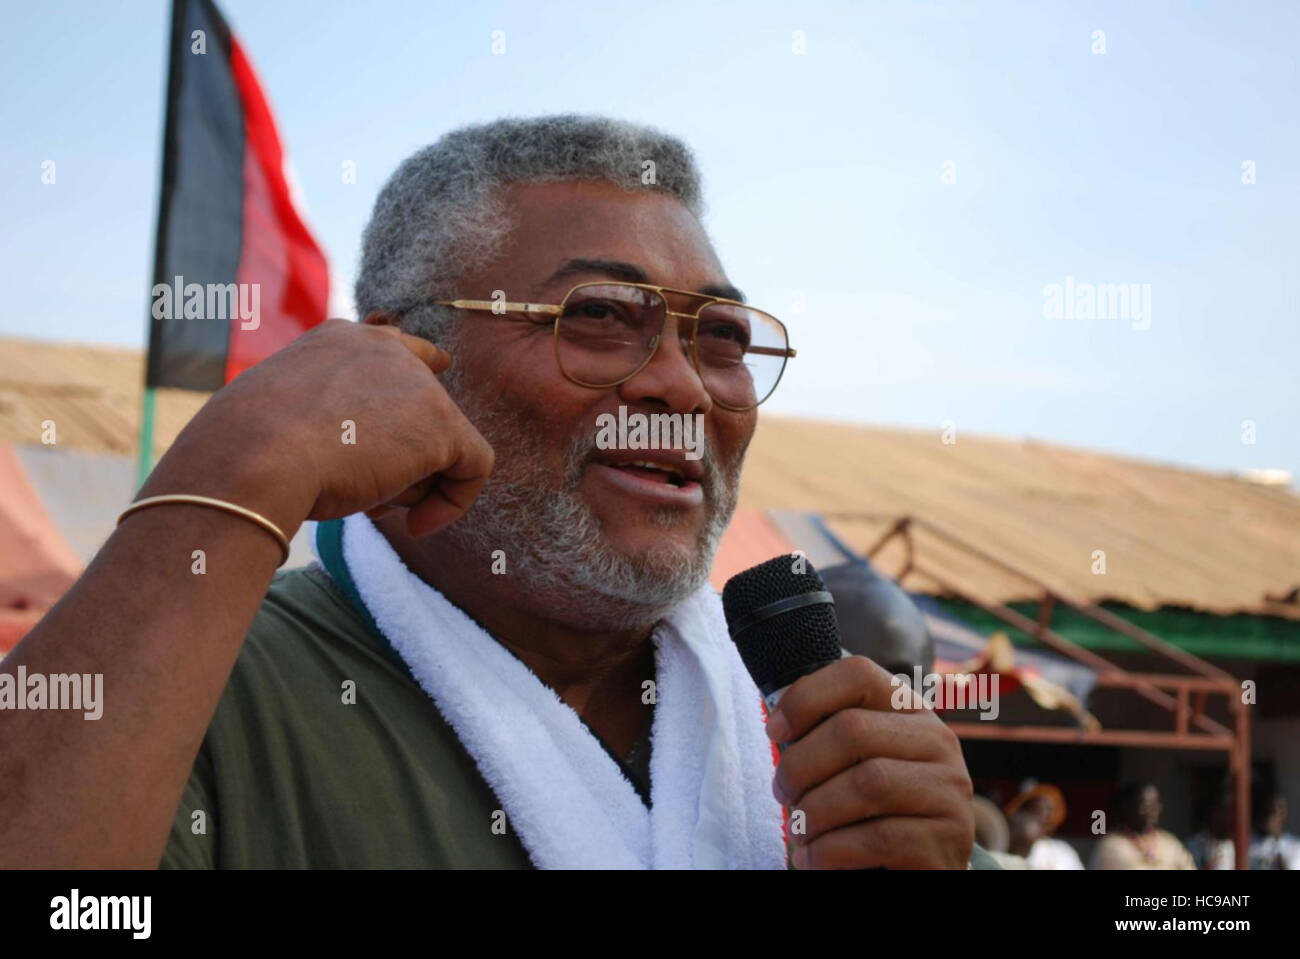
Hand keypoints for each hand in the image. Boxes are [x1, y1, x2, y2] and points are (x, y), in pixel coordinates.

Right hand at [141, 320, 494, 536]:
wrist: (253, 458)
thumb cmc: (245, 451)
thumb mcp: (276, 422)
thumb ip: (316, 422)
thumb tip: (336, 454)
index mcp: (338, 339)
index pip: (396, 350)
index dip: (412, 386)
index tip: (419, 403)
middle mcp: (383, 348)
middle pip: (422, 406)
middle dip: (403, 456)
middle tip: (367, 494)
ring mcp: (418, 385)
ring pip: (439, 444)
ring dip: (408, 483)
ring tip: (365, 500)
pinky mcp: (441, 426)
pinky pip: (473, 467)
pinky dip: (452, 503)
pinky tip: (415, 525)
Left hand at [766, 655, 973, 868]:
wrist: (924, 869)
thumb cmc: (878, 810)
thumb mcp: (858, 762)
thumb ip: (829, 735)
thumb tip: (778, 724)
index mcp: (911, 711)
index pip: (858, 674)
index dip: (806, 697)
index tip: (774, 731)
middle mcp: (938, 742)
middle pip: (854, 730)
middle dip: (801, 765)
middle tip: (782, 794)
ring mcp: (949, 790)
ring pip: (867, 784)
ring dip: (816, 812)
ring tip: (799, 832)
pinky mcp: (948, 839)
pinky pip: (879, 838)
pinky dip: (832, 850)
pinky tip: (814, 858)